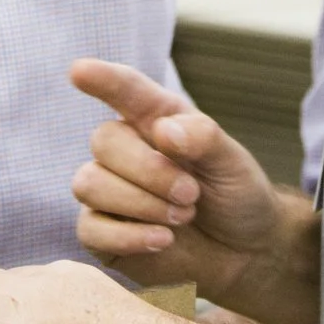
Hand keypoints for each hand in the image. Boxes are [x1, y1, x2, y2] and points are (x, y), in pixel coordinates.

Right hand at [67, 59, 291, 308]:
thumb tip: (162, 131)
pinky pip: (89, 230)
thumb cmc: (235, 196)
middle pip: (104, 141)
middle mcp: (125, 150)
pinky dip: (129, 236)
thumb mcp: (233, 162)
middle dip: (150, 170)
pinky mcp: (102, 233)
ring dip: (141, 203)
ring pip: (89, 184)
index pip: (125, 91)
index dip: (102, 79)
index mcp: (156, 119)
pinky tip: (162, 240)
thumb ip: (203, 138)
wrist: (243, 252)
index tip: (79, 70)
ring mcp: (108, 191)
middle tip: (191, 194)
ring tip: (181, 217)